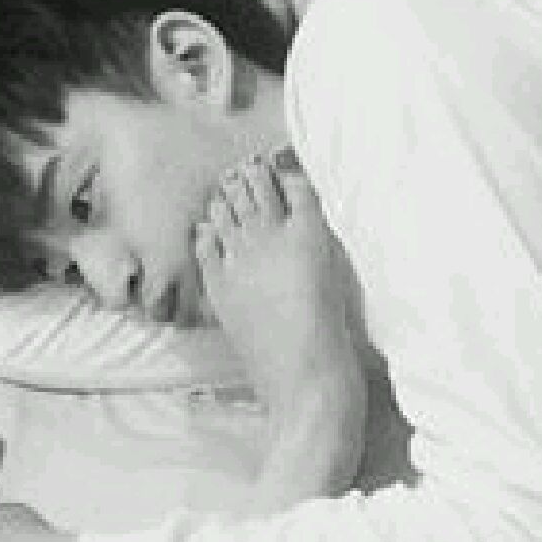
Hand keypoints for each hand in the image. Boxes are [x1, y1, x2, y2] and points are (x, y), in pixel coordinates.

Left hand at [195, 153, 355, 409]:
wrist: (305, 377)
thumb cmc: (334, 332)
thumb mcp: (336, 276)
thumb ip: (317, 242)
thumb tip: (301, 221)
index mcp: (310, 232)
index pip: (293, 183)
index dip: (282, 170)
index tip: (277, 164)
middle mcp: (272, 236)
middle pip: (255, 188)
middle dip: (251, 175)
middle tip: (247, 168)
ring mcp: (240, 259)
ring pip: (226, 208)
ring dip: (228, 197)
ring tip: (229, 190)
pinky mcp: (219, 284)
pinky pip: (206, 242)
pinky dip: (209, 230)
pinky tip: (212, 229)